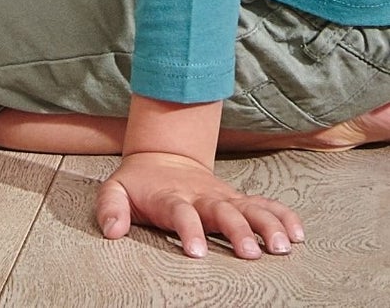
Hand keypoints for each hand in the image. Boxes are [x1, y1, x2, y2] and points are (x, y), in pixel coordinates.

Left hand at [95, 152, 304, 259]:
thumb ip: (111, 208)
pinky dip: (283, 216)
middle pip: (223, 212)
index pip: (180, 213)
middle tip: (250, 253)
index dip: (188, 230)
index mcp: (172, 197)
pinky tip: (298, 233)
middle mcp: (202, 197)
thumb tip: (111, 230)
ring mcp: (224, 197)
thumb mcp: (116, 190)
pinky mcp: (238, 199)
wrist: (162, 156)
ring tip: (282, 247)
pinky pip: (266, 205)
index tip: (196, 251)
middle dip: (237, 231)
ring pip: (250, 208)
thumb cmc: (140, 183)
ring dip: (268, 225)